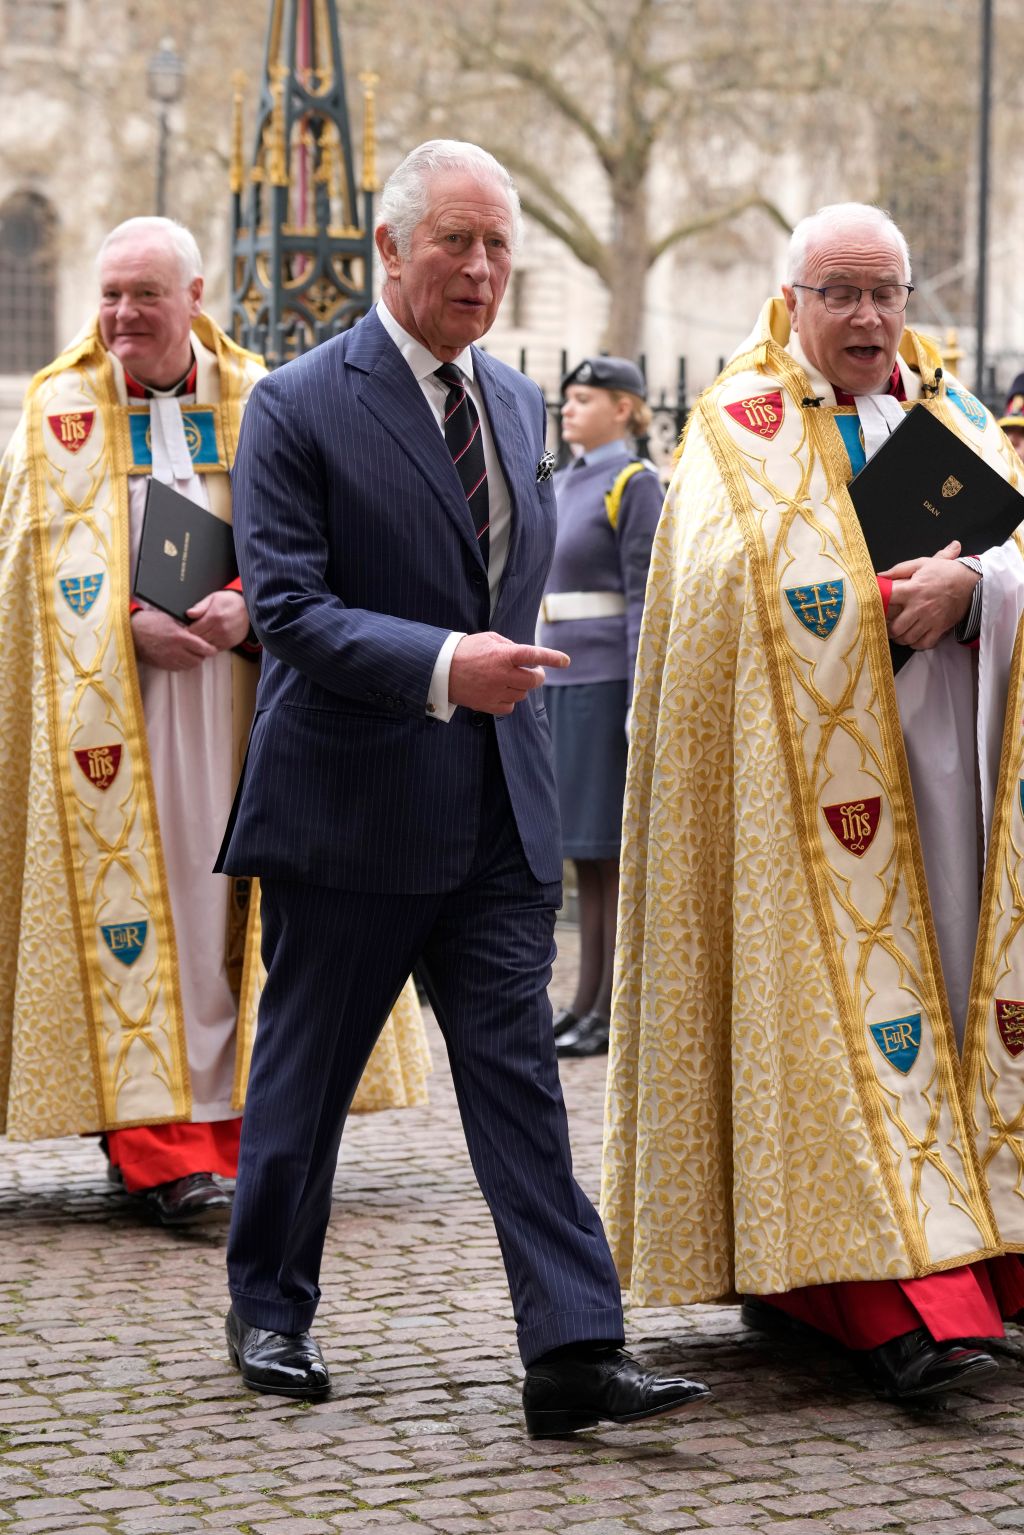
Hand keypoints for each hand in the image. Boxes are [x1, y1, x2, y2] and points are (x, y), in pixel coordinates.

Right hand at [130, 607, 217, 670]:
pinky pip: (180, 668)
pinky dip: (184, 664)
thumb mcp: (170, 619)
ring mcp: (169, 660)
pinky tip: (181, 656)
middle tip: (202, 649)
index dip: (210, 649)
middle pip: (199, 659)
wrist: (132, 634)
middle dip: (202, 655)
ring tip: (191, 652)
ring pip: (190, 665)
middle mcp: (176, 651)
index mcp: (180, 637)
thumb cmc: (150, 623)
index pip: (203, 648)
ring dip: (193, 660)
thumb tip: (199, 628)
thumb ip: (186, 625)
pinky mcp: (164, 665)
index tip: (213, 648)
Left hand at [185, 589, 250, 650]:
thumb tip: (189, 613)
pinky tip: (210, 639)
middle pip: (199, 639)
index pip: (194, 630)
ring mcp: (225, 638)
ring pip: (206, 645)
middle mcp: (219, 629)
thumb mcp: (213, 598)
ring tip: (201, 636)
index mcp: (213, 617)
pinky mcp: (230, 643)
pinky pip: (215, 649)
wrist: (249, 608)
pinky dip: (210, 646)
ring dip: (202, 642)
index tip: (187, 627)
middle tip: (192, 633)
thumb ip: (200, 606)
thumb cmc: (229, 602)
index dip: (188, 629)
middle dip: (193, 637)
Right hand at [448, 632, 569, 714]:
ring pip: (523, 694)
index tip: (565, 661)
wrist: (441, 670)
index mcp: (502, 655)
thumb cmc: (467, 651)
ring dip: (521, 687)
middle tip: (534, 672)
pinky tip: (501, 691)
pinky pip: (510, 706)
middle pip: (533, 680)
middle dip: (538, 676)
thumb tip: (526, 657)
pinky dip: (510, 700)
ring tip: (508, 679)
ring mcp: (495, 691)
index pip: (533, 655)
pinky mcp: (488, 705)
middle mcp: (501, 674)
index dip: (552, 657)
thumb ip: (510, 646)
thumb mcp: (489, 639)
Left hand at [879, 540, 977, 648]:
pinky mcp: (940, 628)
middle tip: (888, 625)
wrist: (971, 583)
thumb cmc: (945, 572)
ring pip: (907, 638)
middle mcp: (919, 607)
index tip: (875, 605)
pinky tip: (913, 638)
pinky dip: (916, 644)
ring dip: (900, 638)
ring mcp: (930, 620)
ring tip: (899, 633)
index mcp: (912, 590)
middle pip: (895, 627)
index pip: (887, 599)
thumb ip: (899, 569)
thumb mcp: (922, 563)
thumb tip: (880, 575)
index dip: (877, 603)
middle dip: (888, 628)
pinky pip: (924, 644)